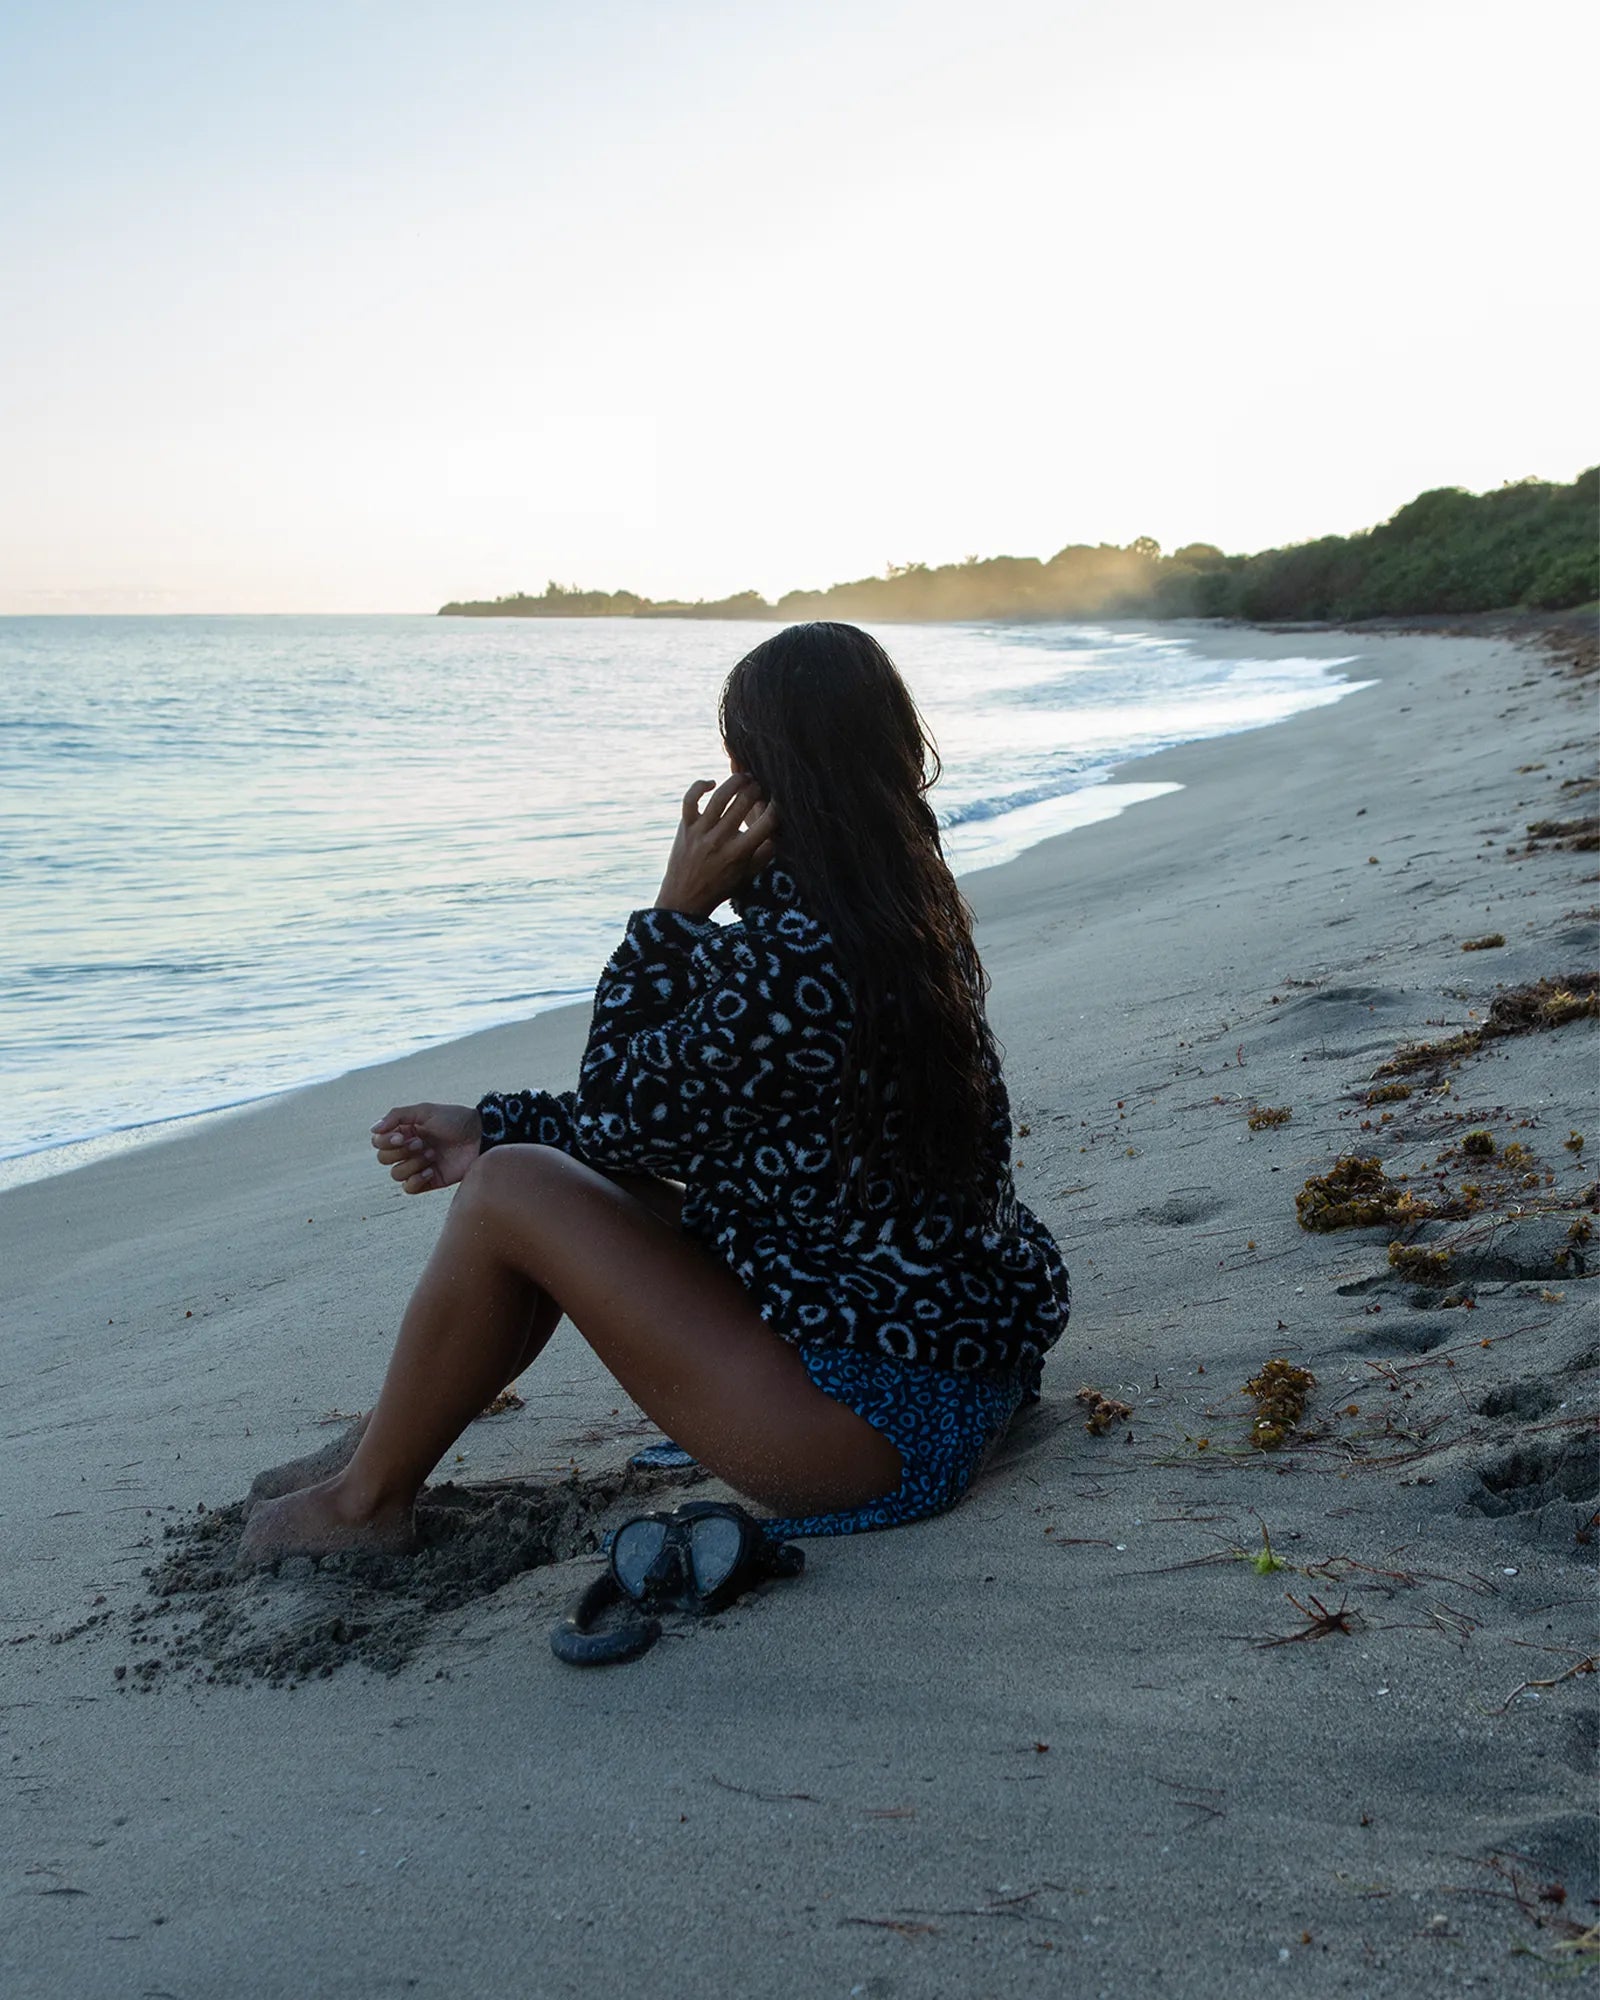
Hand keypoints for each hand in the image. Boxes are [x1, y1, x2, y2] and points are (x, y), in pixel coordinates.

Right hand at [371, 1101, 481, 1193]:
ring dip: (411, 1164)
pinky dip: (416, 1180)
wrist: (481, 1136)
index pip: (378, 1142)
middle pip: (383, 1159)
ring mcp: (418, 1165)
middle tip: (422, 1143)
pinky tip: (431, 1170)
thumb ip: (397, 1116)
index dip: (386, 1142)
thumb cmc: (455, 1120)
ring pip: (395, 1174)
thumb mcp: (425, 1110)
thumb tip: (373, 1129)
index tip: (403, 1136)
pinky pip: (409, 1188)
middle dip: (401, 1152)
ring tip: (432, 1155)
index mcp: (404, 1131)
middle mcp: (408, 1149)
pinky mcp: (429, 1181)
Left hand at [654, 773, 777, 918]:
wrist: (685, 899)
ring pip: (720, 795)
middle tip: (761, 786)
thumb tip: (781, 830)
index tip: (781, 800)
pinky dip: (700, 786)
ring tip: (745, 778)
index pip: (767, 824)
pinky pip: (690, 798)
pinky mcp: (685, 826)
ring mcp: (700, 831)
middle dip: (757, 789)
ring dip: (736, 781)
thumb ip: (766, 852)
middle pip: (743, 802)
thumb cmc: (721, 886)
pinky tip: (712, 784)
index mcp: (739, 853)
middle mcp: (720, 840)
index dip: (778, 808)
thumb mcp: (749, 874)